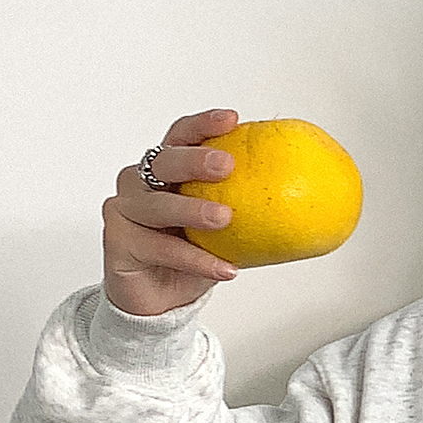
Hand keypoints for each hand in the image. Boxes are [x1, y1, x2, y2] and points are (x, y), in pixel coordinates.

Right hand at [102, 109, 240, 315]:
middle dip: (194, 160)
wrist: (160, 303)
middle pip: (162, 162)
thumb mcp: (223, 230)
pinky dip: (196, 259)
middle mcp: (139, 184)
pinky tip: (224, 268)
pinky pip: (159, 249)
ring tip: (225, 219)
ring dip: (192, 210)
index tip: (232, 120)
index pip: (180, 137)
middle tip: (226, 166)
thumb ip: (246, 207)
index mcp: (165, 172)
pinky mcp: (117, 243)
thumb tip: (304, 193)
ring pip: (156, 206)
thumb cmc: (190, 256)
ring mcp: (124, 212)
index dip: (202, 125)